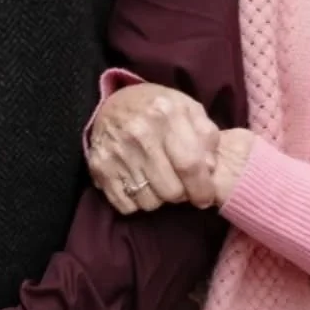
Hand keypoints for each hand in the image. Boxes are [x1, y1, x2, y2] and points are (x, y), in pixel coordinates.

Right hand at [89, 82, 224, 210]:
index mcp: (166, 114)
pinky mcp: (99, 167)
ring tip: (158, 180)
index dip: (202, 188)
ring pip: (150, 202)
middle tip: (179, 184)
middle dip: (181, 194)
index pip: (189, 164)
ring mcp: (117, 151)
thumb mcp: (188, 109)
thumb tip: (210, 169)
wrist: (113, 104)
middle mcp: (139, 132)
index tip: (205, 197)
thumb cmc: (158, 110)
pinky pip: (126, 206)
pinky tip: (139, 184)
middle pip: (171, 190)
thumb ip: (207, 136)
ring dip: (159, 198)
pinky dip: (136, 201)